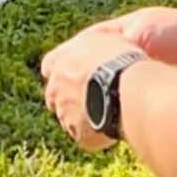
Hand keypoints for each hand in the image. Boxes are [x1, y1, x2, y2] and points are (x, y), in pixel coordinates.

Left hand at [38, 22, 140, 152]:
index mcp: (59, 63)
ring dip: (82, 116)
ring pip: (68, 118)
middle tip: (93, 97)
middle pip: (55, 96)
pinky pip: (84, 136)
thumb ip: (93, 46)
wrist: (127, 88)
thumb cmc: (121, 60)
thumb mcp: (105, 39)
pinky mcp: (79, 135)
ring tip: (108, 112)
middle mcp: (56, 89)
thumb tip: (100, 48)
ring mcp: (65, 114)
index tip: (76, 74)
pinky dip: (94, 134)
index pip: (49, 67)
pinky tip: (112, 127)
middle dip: (68, 97)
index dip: (62, 70)